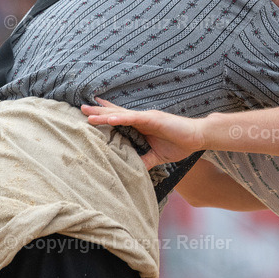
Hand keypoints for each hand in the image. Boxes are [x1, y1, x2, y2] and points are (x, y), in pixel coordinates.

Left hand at [82, 99, 204, 168]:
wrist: (198, 137)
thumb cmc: (180, 144)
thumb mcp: (157, 156)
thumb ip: (144, 160)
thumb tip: (132, 169)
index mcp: (142, 125)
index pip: (120, 119)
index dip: (106, 115)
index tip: (90, 113)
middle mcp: (142, 118)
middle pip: (116, 113)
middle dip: (99, 111)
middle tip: (81, 108)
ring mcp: (147, 117)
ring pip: (121, 115)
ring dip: (104, 114)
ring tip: (88, 113)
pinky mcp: (153, 119)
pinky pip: (134, 118)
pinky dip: (121, 118)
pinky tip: (109, 119)